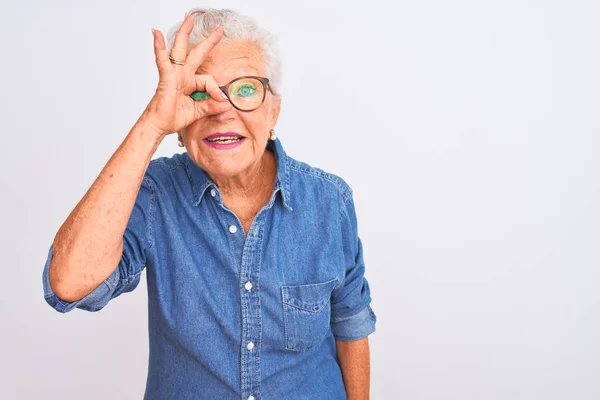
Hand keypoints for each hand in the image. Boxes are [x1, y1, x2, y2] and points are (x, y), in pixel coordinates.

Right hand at [139, 14, 231, 137]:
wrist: (159, 126)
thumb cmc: (173, 118)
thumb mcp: (198, 112)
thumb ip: (211, 106)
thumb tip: (227, 104)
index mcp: (190, 83)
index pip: (209, 80)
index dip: (216, 90)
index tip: (222, 101)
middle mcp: (182, 75)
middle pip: (196, 54)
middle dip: (208, 41)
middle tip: (218, 29)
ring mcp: (173, 75)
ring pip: (180, 50)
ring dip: (184, 34)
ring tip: (188, 19)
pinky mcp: (165, 78)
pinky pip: (162, 59)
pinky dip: (159, 46)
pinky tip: (156, 33)